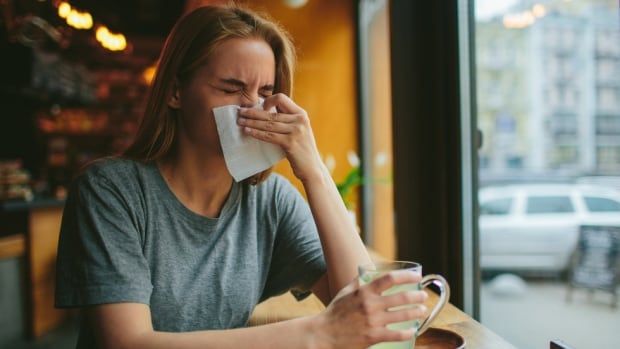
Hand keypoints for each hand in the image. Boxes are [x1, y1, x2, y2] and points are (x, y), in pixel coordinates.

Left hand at [237, 94, 322, 182]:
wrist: (312, 168)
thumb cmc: (302, 150)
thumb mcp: (299, 130)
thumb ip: (288, 120)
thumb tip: (267, 111)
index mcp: (301, 114)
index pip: (282, 98)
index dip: (269, 100)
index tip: (260, 107)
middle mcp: (299, 120)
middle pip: (271, 112)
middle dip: (253, 112)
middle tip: (240, 112)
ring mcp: (296, 131)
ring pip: (268, 124)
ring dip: (251, 122)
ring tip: (240, 122)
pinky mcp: (290, 143)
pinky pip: (269, 136)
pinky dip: (256, 133)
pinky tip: (248, 132)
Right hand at [311, 271, 427, 348]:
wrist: (324, 334)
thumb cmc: (335, 312)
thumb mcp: (345, 292)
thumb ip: (359, 282)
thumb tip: (370, 272)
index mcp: (364, 291)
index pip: (390, 279)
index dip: (407, 276)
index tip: (417, 277)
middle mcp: (370, 305)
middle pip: (402, 297)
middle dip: (417, 296)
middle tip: (423, 296)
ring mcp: (372, 322)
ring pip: (403, 316)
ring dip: (417, 312)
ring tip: (422, 310)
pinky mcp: (373, 337)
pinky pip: (397, 334)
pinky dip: (409, 332)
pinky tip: (413, 330)